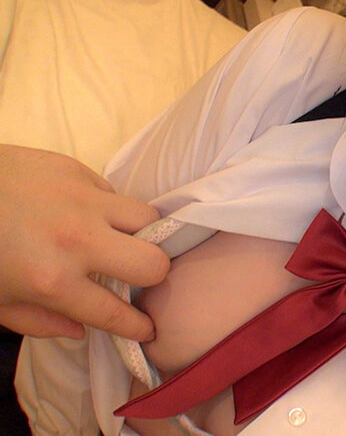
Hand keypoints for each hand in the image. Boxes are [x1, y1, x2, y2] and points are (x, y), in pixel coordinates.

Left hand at [0, 145, 168, 340]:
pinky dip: (107, 208)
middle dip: (152, 277)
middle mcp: (77, 241)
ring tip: (123, 238)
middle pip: (153, 263)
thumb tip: (80, 330)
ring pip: (149, 219)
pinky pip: (113, 193)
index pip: (115, 312)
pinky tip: (84, 212)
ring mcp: (82, 200)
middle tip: (137, 277)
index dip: (137, 327)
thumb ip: (38, 322)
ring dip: (142, 234)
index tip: (148, 329)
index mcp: (52, 281)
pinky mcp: (76, 169)